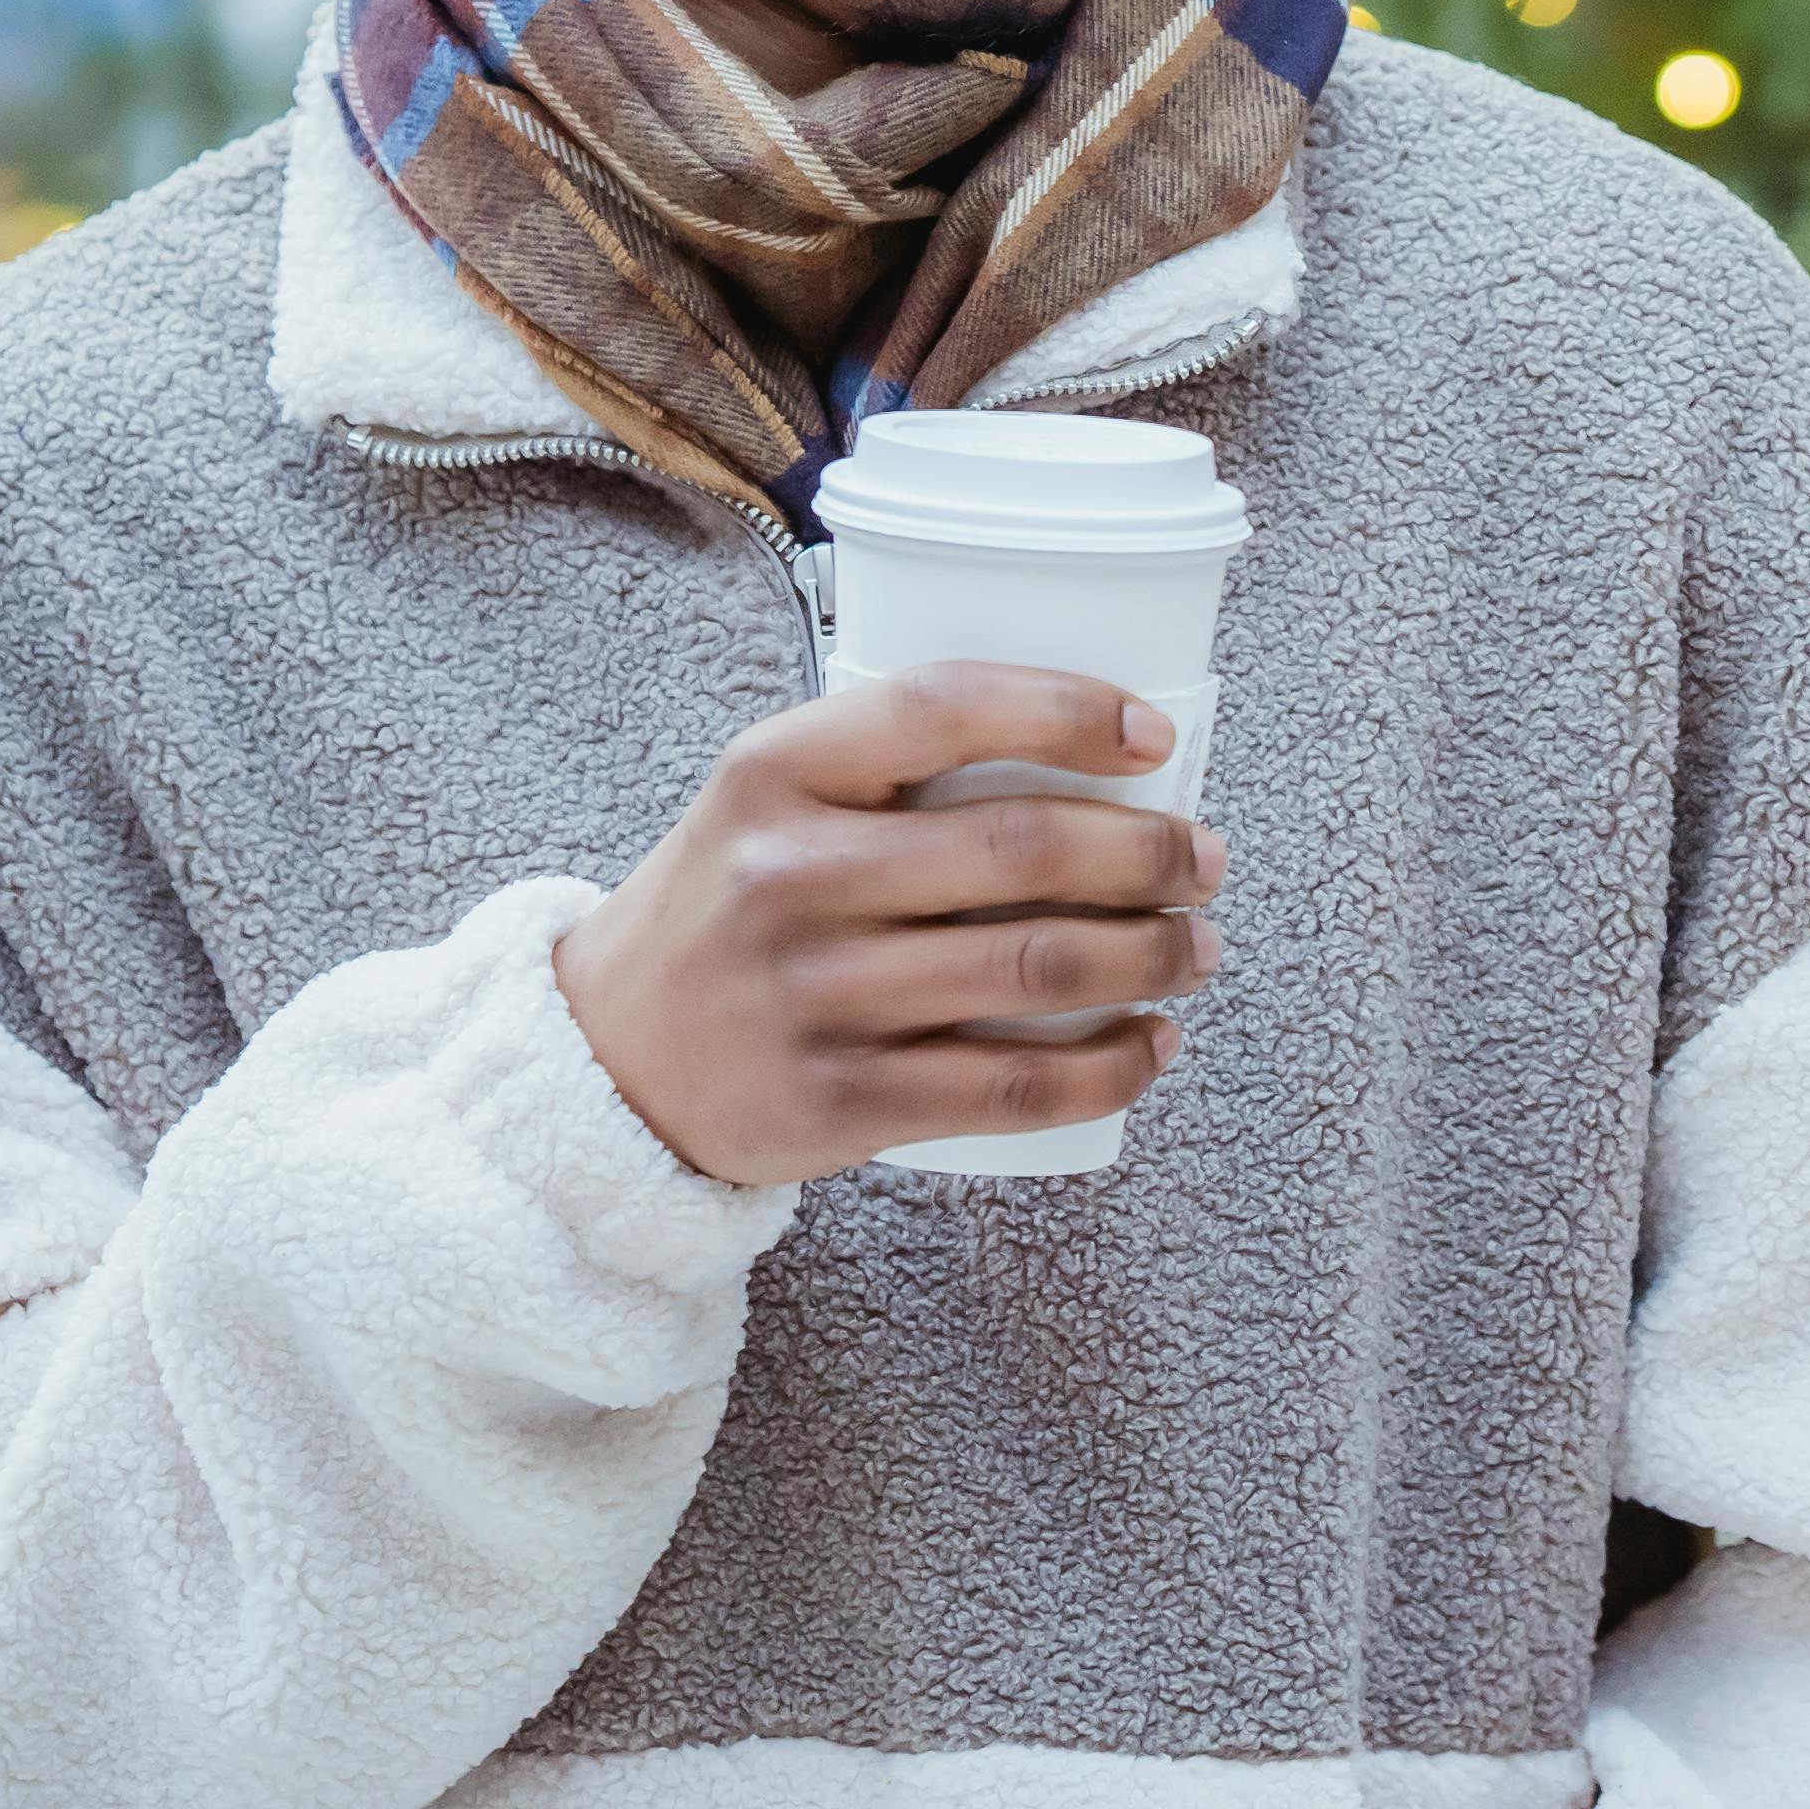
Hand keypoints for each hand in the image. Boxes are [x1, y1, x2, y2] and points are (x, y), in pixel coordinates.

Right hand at [556, 663, 1221, 1186]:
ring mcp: (814, 996)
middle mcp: (788, 877)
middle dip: (1150, 854)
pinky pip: (1010, 1086)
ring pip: (1037, 969)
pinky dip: (1107, 1066)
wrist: (606, 1057)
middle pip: (1022, 850)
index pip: (944, 706)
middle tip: (1204, 859)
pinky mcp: (839, 1102)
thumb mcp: (767, 800)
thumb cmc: (728, 904)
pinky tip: (1151, 1044)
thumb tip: (1093, 744)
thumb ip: (888, 762)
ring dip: (1152, 956)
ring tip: (1196, 947)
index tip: (1154, 738)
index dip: (1070, 711)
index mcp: (774, 772)